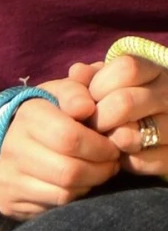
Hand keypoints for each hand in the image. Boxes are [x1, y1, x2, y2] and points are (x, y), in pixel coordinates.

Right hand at [0, 73, 119, 218]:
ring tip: (94, 173)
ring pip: (63, 193)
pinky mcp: (7, 202)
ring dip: (89, 185)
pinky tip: (74, 185)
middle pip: (69, 171)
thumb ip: (77, 92)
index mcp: (27, 116)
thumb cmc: (48, 114)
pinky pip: (52, 208)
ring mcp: (6, 178)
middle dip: (100, 170)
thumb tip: (86, 108)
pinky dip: (71, 198)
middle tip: (110, 164)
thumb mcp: (61, 93)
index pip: (70, 138)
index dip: (100, 147)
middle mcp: (10, 148)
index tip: (112, 147)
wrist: (5, 138)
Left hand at [85, 51, 167, 175]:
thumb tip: (76, 72)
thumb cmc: (112, 104)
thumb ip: (86, 78)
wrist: (148, 139)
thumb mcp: (101, 85)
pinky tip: (121, 155)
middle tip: (90, 126)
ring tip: (106, 140)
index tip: (91, 99)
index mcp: (153, 72)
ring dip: (108, 141)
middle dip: (97, 118)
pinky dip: (122, 161)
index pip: (128, 68)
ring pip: (131, 136)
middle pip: (124, 103)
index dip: (99, 86)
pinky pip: (139, 161)